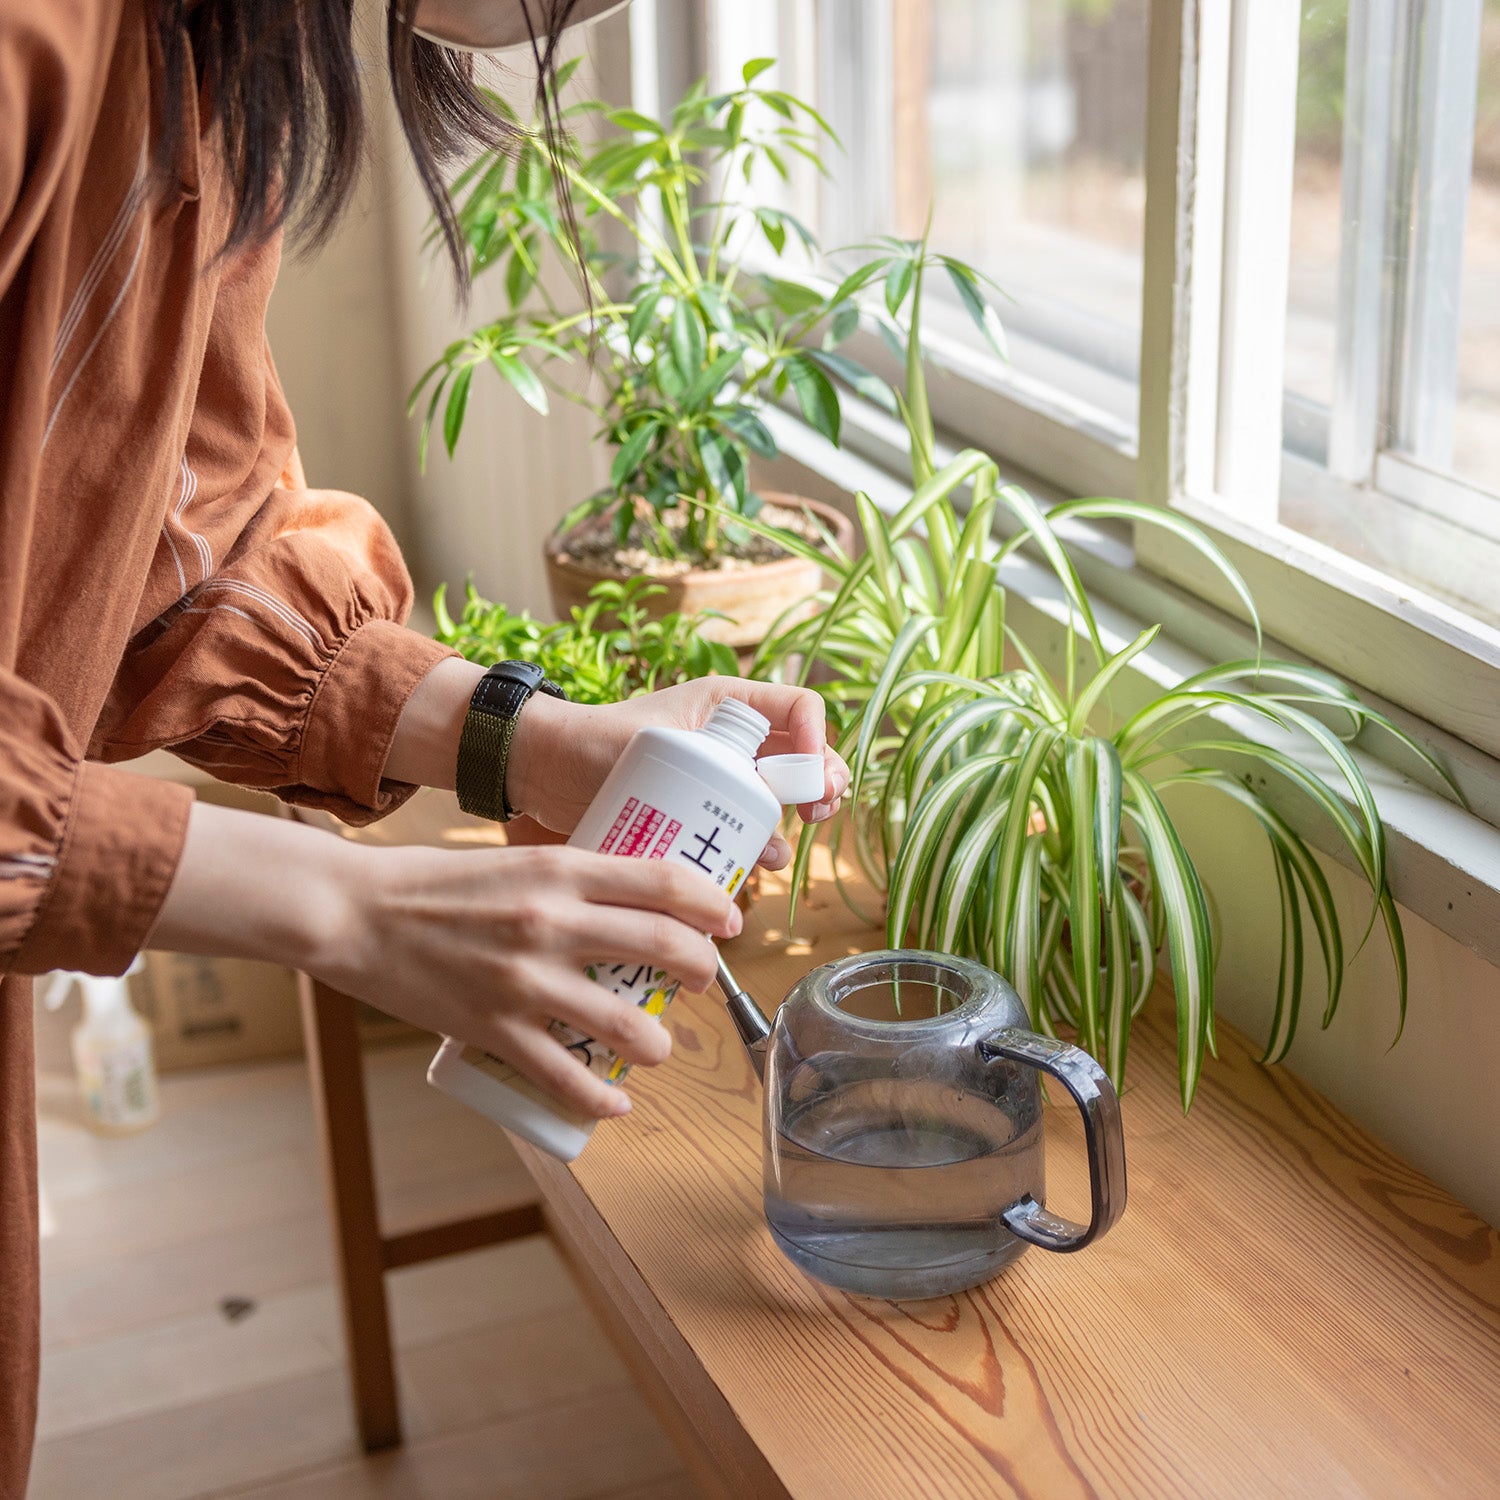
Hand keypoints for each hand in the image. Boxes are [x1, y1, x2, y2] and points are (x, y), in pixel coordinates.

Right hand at [154, 802, 741, 1118]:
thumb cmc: (434, 882)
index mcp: (560, 868)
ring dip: (661, 1043)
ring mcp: (524, 981)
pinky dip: (602, 1100)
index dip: (711, 903)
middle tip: (704, 980)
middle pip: (664, 947)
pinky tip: (617, 1103)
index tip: (728, 919)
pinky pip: (567, 1078)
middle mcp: (552, 922)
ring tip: (660, 1044)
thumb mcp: (516, 858)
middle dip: (703, 971)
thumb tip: (629, 901)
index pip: (663, 882)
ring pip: (629, 1025)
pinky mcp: (494, 1029)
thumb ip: (571, 878)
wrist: (354, 913)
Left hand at [507, 678, 849, 868]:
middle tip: (815, 816)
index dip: (818, 741)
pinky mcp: (702, 808)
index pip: (801, 709)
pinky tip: (752, 867)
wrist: (544, 771)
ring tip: (773, 853)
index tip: (811, 781)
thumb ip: (711, 763)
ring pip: (779, 796)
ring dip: (789, 824)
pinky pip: (746, 825)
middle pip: (803, 756)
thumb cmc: (592, 744)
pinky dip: (756, 845)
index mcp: (728, 703)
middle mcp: (732, 736)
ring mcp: (720, 773)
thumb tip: (767, 805)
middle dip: (820, 786)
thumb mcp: (660, 745)